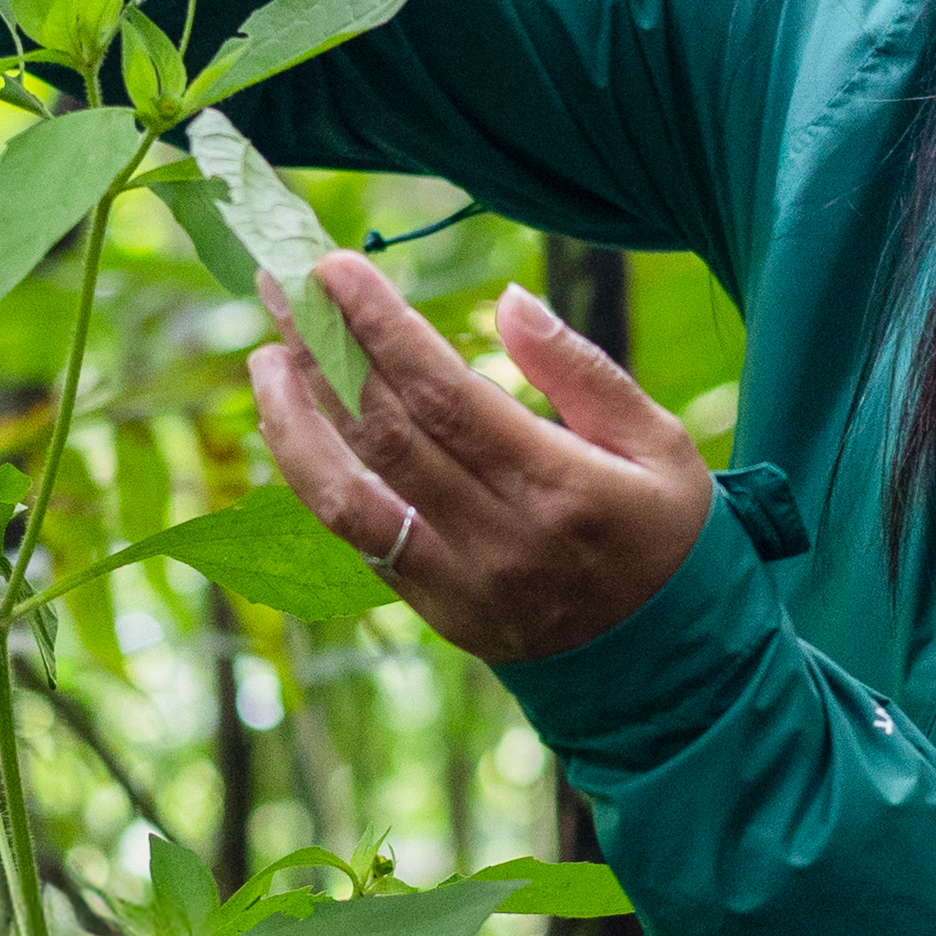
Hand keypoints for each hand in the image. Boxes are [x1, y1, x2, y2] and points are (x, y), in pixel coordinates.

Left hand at [247, 255, 714, 668]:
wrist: (667, 665)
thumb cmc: (668, 536)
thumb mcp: (660, 444)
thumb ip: (580, 369)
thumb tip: (506, 301)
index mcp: (561, 489)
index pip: (444, 396)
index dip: (381, 327)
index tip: (335, 269)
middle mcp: (499, 541)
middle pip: (384, 433)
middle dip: (323, 351)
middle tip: (281, 285)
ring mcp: (458, 583)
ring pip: (346, 497)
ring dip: (294, 422)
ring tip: (267, 358)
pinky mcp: (433, 610)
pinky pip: (355, 537)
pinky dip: (315, 474)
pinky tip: (296, 424)